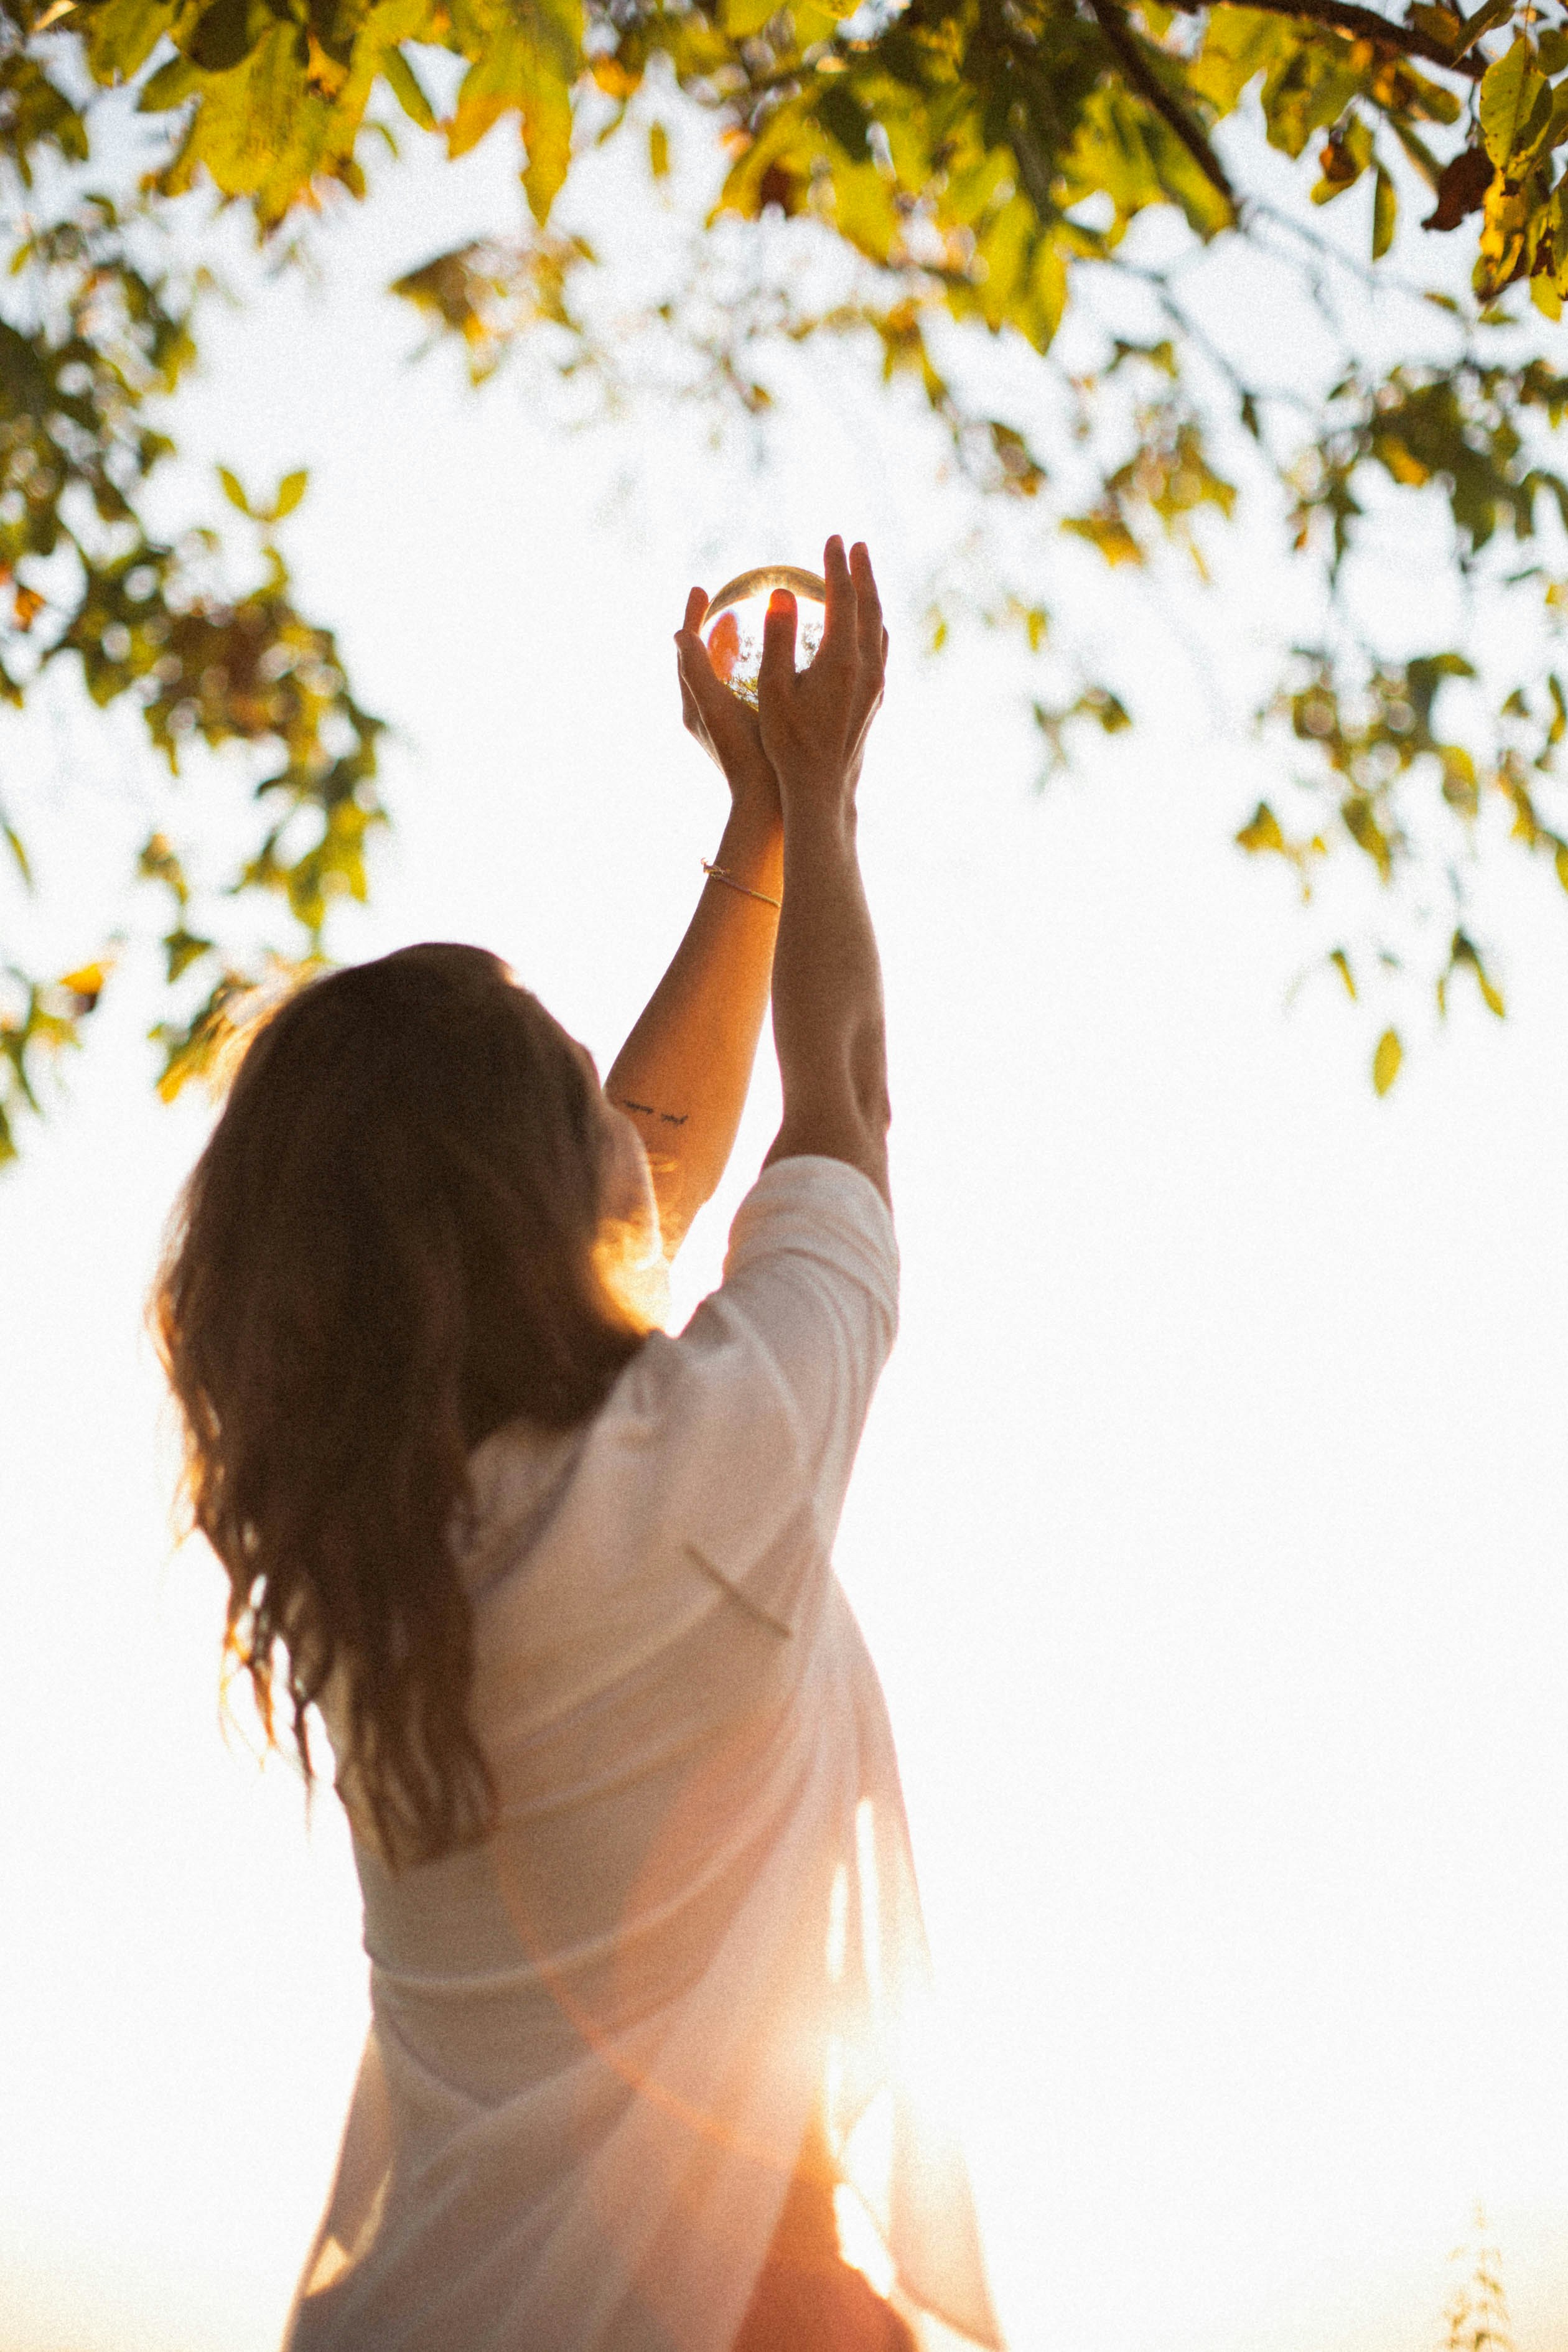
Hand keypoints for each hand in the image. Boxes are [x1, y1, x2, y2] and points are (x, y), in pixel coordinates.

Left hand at [673, 585, 779, 815]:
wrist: (765, 807)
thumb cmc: (745, 756)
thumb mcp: (718, 707)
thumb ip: (697, 671)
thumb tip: (678, 634)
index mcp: (694, 705)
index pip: (686, 651)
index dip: (692, 617)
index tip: (701, 588)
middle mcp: (704, 715)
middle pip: (701, 662)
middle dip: (708, 630)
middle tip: (722, 604)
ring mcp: (723, 727)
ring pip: (723, 678)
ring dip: (730, 651)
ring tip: (745, 628)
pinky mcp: (743, 736)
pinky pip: (743, 693)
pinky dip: (751, 673)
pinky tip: (777, 667)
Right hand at [757, 537, 886, 802]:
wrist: (822, 790)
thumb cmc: (789, 742)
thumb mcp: (773, 689)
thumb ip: (778, 638)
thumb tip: (782, 594)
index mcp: (842, 659)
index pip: (842, 597)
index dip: (836, 565)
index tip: (832, 539)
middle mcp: (867, 668)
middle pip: (870, 606)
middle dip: (862, 572)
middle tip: (856, 546)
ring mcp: (876, 685)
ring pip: (880, 628)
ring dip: (872, 599)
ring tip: (863, 580)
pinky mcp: (876, 701)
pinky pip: (880, 651)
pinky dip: (873, 627)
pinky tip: (867, 631)